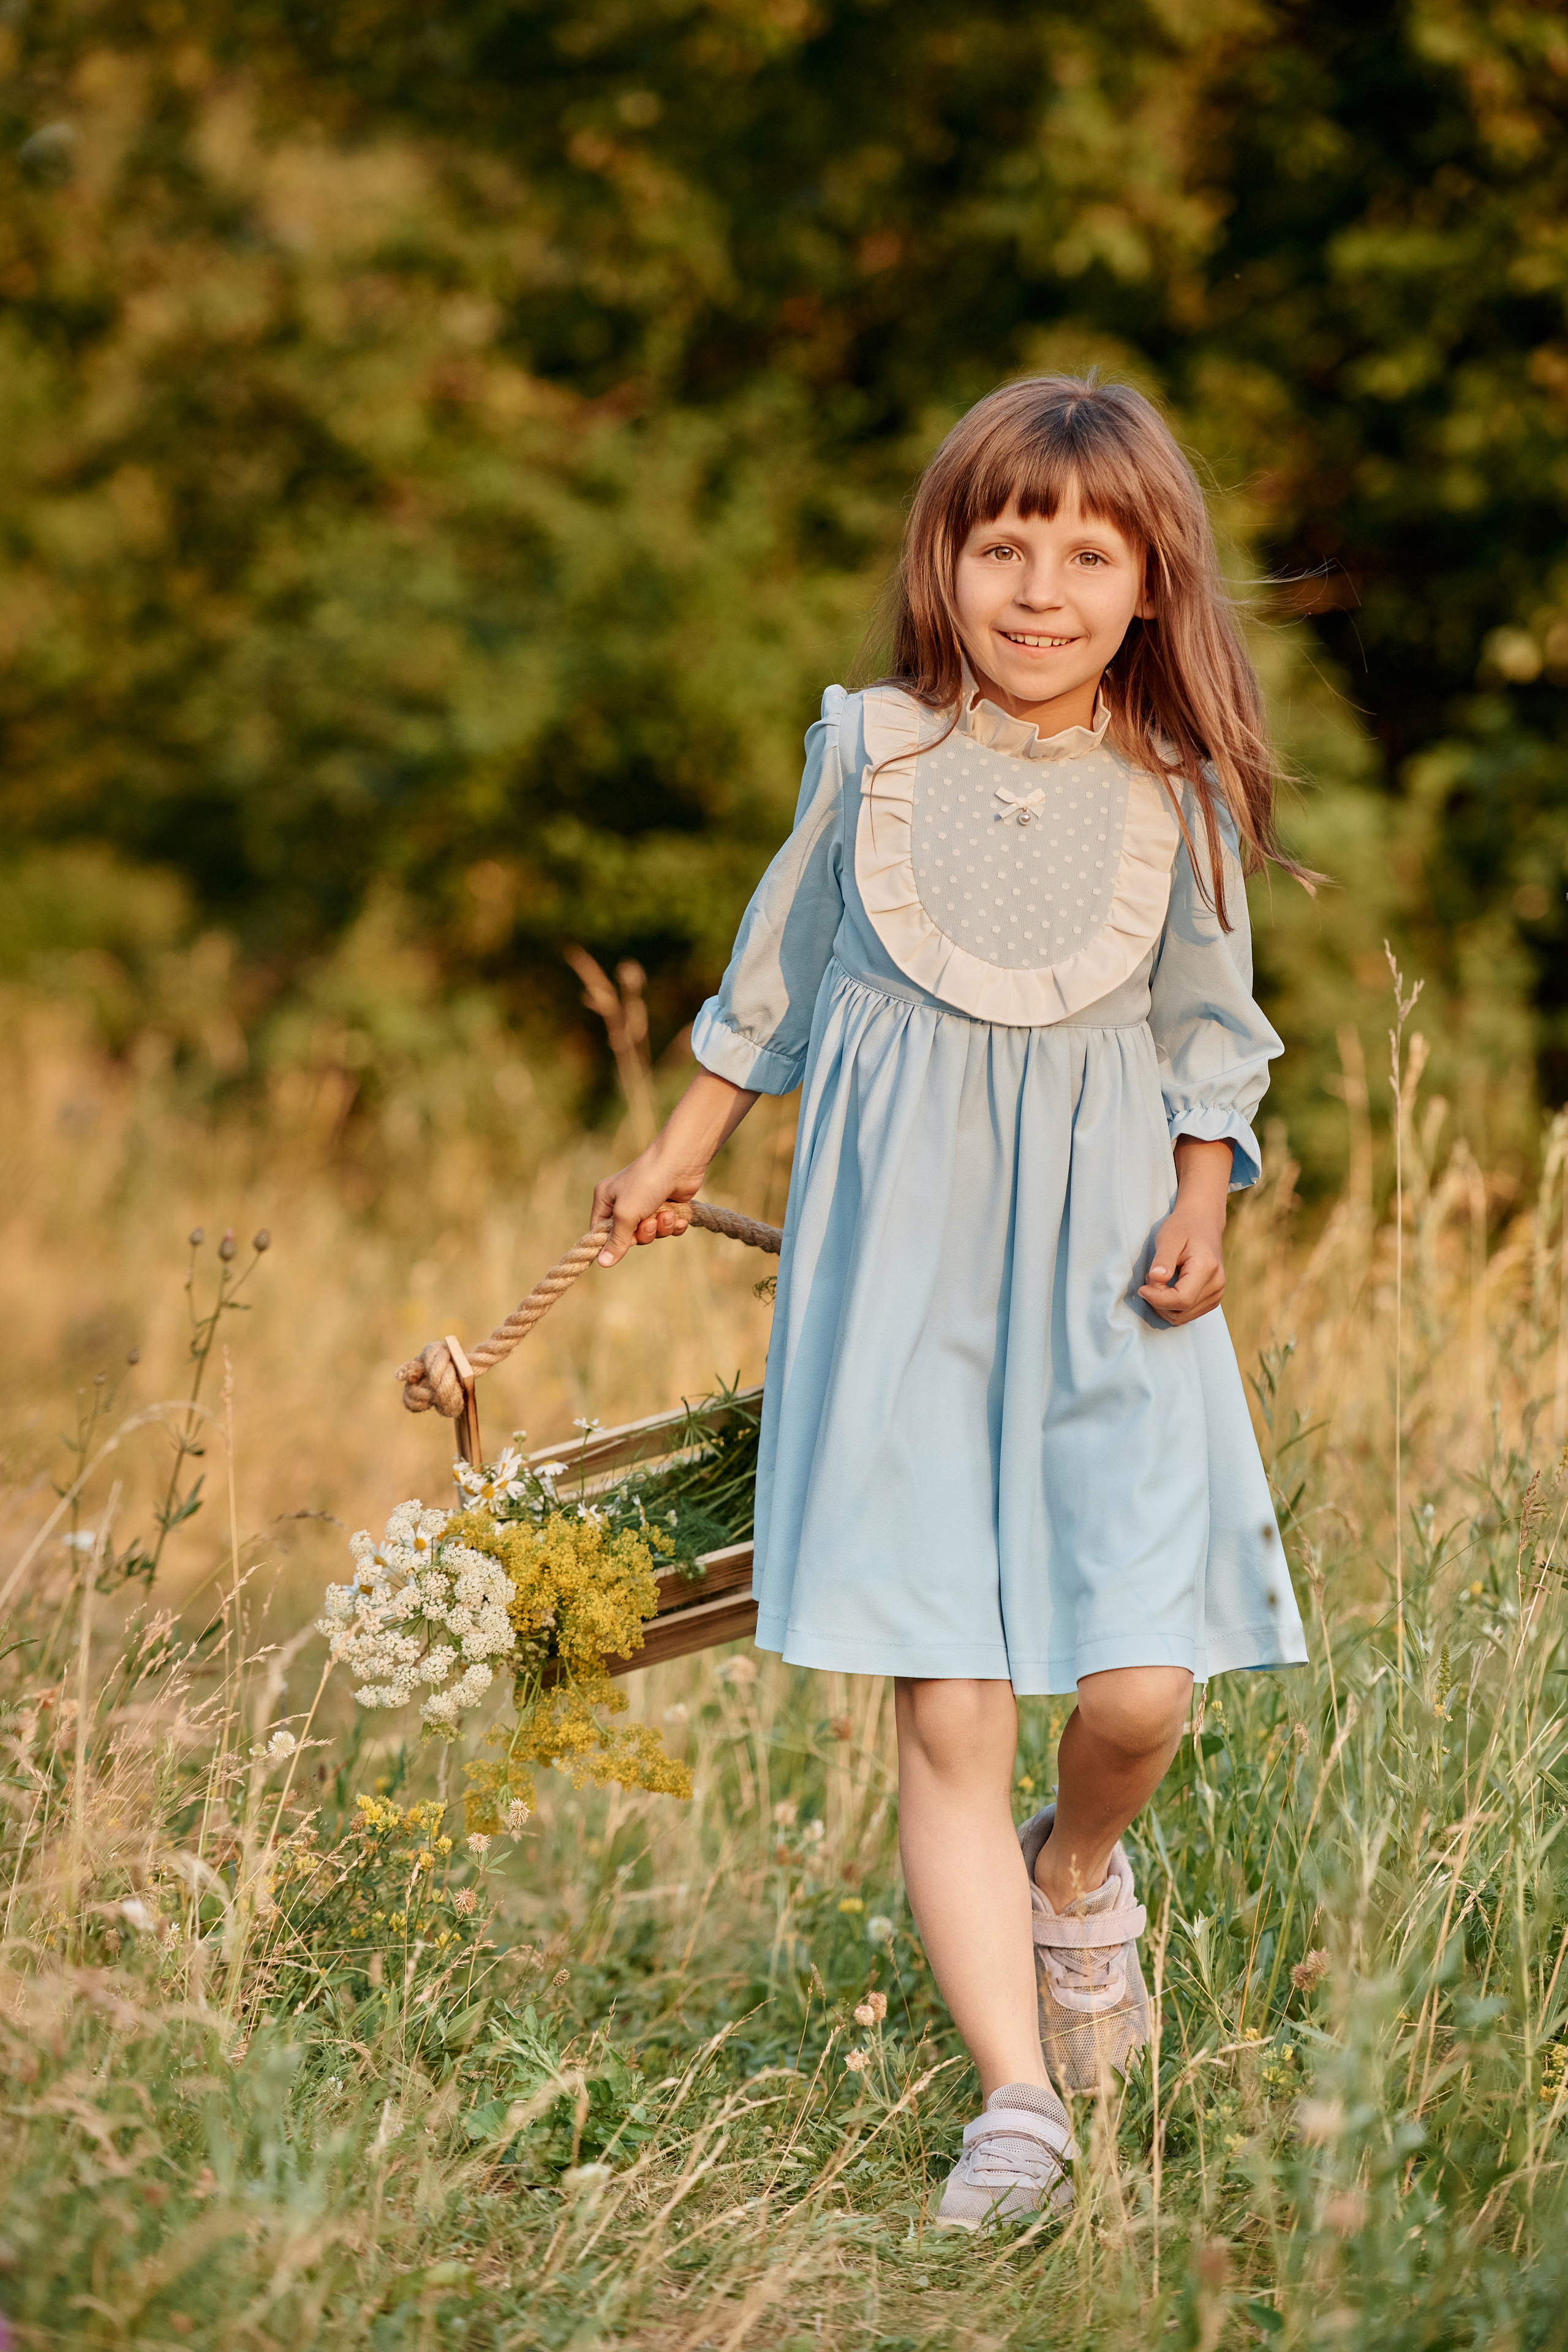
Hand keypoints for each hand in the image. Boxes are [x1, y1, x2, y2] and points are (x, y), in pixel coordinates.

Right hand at [590, 1148, 701, 1264]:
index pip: (600, 1232)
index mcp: (606, 1199)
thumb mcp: (626, 1215)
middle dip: (644, 1233)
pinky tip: (679, 1217)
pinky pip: (667, 1229)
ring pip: (651, 1234)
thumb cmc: (646, 1183)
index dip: (612, 1242)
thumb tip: (603, 1264)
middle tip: (650, 1222)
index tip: (624, 1243)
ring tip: (667, 1215)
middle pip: (629, 1236)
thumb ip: (616, 1241)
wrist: (681, 1163)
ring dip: (661, 1228)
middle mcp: (624, 1202)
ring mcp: (647, 1204)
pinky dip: (674, 1225)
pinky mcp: (667, 1206)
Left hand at [1137, 1136, 1231, 1326]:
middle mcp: (1217, 1283)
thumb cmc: (1182, 1223)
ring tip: (1154, 1284)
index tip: (1142, 1285)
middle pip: (1181, 1312)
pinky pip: (1189, 1313)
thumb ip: (1161, 1259)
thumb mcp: (1168, 1235)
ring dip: (1164, 1307)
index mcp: (1208, 1268)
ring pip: (1185, 1316)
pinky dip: (1173, 1307)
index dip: (1156, 1297)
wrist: (1204, 1216)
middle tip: (1145, 1284)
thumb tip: (1155, 1280)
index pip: (1179, 1299)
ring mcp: (1217, 1292)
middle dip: (1158, 1303)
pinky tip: (1163, 1289)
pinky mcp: (1213, 1296)